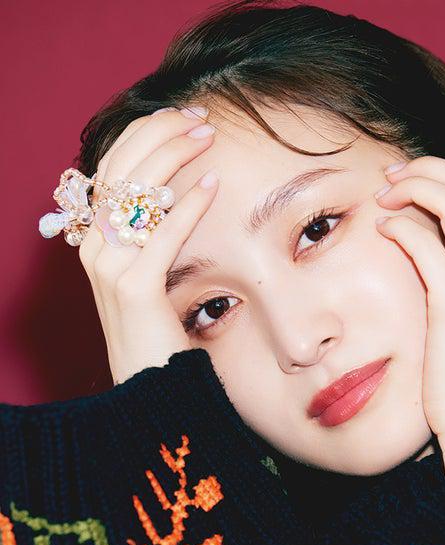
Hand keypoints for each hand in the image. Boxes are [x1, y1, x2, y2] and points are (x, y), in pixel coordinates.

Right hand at [77, 106, 219, 384]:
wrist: (150, 387)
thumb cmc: (157, 331)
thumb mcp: (148, 274)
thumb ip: (151, 235)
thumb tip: (175, 192)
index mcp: (94, 238)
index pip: (113, 166)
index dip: (146, 133)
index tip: (183, 116)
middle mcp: (93, 247)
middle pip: (122, 168)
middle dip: (162, 134)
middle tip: (201, 118)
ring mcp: (109, 267)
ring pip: (138, 193)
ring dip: (175, 158)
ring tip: (207, 138)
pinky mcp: (134, 289)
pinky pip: (161, 234)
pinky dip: (187, 205)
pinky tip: (211, 186)